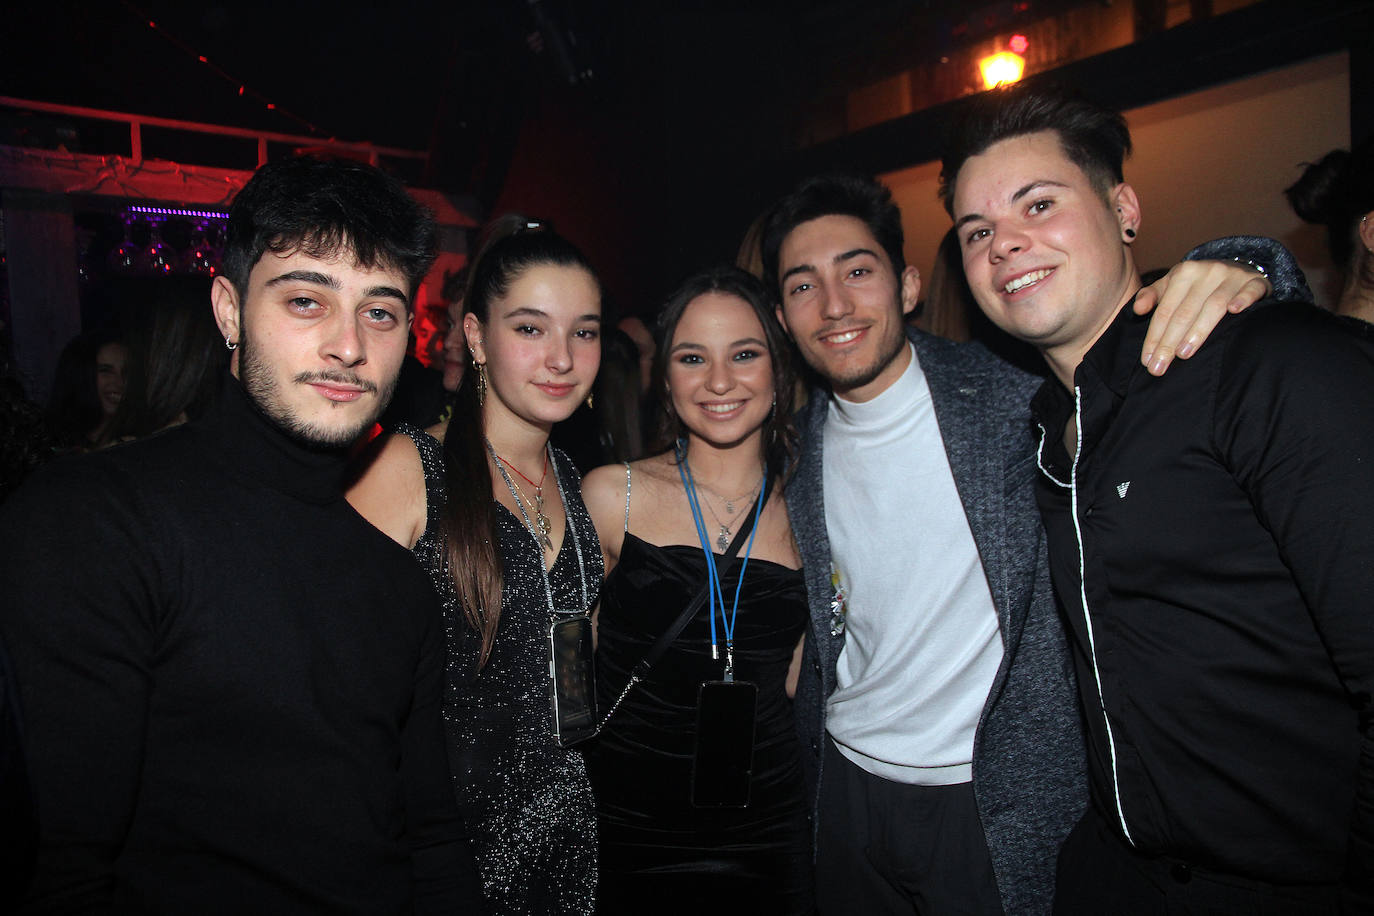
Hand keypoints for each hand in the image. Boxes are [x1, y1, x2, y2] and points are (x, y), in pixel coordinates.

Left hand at [1134, 260, 1270, 374]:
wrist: (1237, 269)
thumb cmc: (1199, 284)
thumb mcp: (1172, 284)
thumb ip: (1152, 295)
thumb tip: (1138, 309)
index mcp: (1184, 272)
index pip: (1165, 311)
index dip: (1154, 337)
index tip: (1147, 361)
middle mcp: (1207, 272)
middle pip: (1185, 312)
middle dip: (1169, 342)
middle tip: (1160, 367)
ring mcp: (1233, 275)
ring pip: (1214, 305)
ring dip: (1198, 330)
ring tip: (1184, 354)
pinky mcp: (1255, 281)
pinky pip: (1250, 290)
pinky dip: (1243, 299)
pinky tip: (1235, 312)